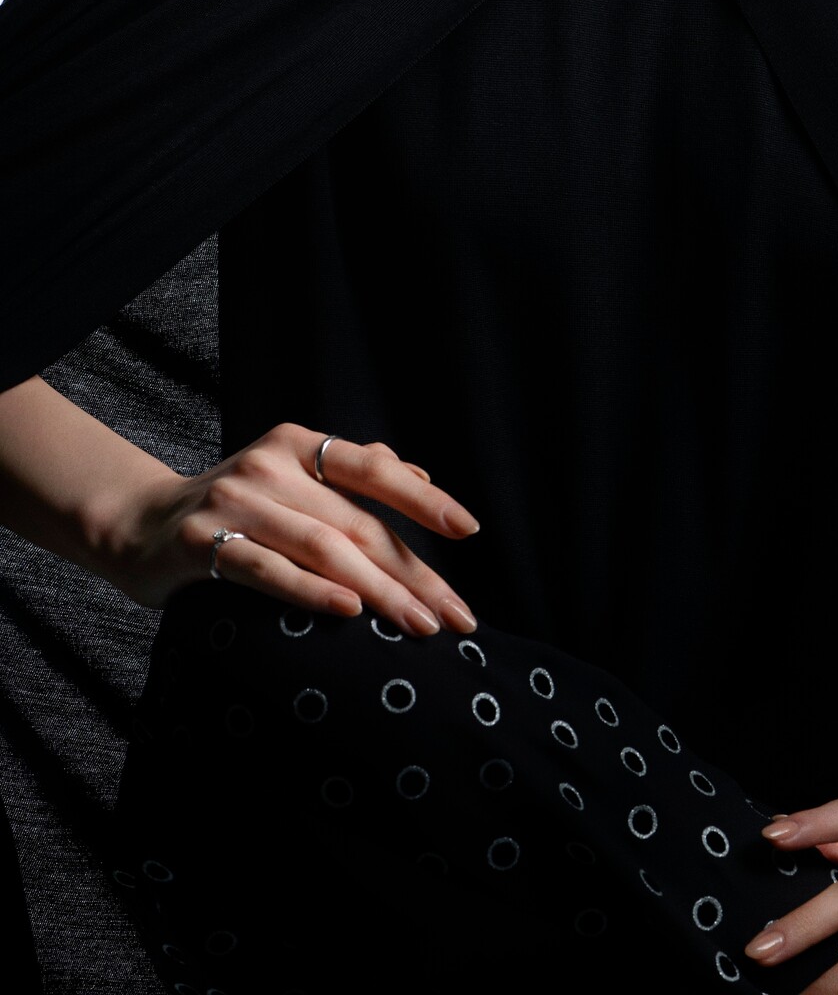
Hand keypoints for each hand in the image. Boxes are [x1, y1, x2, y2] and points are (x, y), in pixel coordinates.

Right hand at [97, 421, 482, 636]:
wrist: (136, 525)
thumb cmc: (232, 506)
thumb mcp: (291, 478)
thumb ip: (350, 475)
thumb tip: (419, 473)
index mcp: (299, 445)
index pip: (373, 469)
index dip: (423, 499)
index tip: (468, 530)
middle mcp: (271, 465)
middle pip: (357, 523)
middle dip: (414, 572)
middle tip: (456, 615)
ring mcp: (236, 501)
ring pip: (323, 548)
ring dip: (379, 590)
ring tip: (419, 625)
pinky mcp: (204, 542)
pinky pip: (267, 569)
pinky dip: (312, 590)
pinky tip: (350, 611)